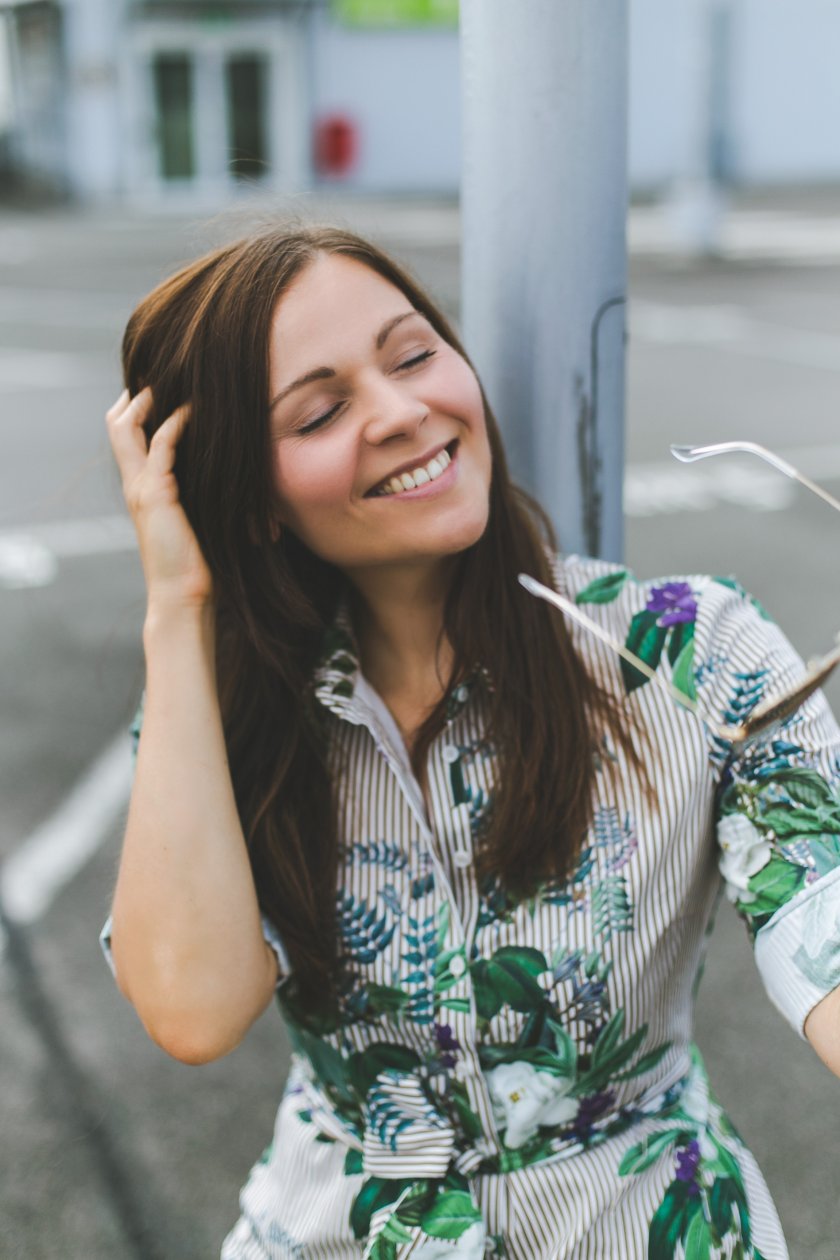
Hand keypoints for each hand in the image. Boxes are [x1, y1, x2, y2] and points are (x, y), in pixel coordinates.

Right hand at [106, 388, 213, 610]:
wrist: (182, 595)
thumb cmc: (194, 563)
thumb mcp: (193, 520)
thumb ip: (195, 495)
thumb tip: (227, 476)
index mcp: (141, 489)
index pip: (126, 437)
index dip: (135, 410)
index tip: (161, 390)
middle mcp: (135, 484)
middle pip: (116, 426)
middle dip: (132, 396)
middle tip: (159, 376)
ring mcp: (142, 488)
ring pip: (128, 428)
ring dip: (148, 400)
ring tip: (170, 381)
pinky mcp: (157, 495)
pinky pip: (161, 446)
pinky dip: (174, 423)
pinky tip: (191, 411)